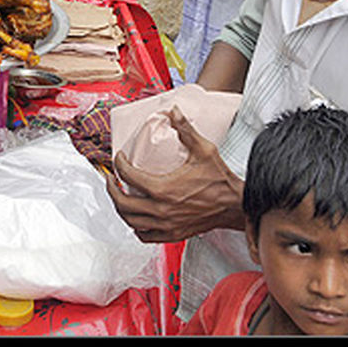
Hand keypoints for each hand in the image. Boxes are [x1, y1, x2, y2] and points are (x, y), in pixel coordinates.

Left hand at [105, 108, 244, 242]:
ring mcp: (166, 225)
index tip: (120, 158)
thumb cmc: (220, 180)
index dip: (119, 164)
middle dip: (111, 189)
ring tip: (119, 195)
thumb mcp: (204, 150)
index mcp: (163, 189)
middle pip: (122, 203)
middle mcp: (161, 210)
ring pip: (130, 221)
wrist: (236, 206)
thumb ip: (186, 129)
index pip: (128, 176)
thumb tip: (173, 111)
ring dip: (121, 208)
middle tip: (111, 178)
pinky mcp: (173, 234)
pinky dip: (136, 227)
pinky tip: (136, 215)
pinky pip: (145, 235)